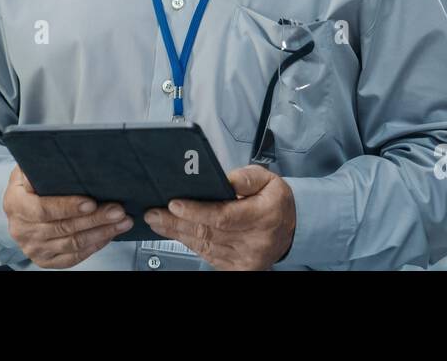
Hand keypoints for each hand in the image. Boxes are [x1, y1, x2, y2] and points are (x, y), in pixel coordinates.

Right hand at [3, 165, 132, 267]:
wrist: (19, 205)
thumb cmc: (29, 183)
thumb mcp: (29, 168)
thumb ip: (41, 165)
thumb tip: (64, 155)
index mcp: (15, 203)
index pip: (44, 209)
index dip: (68, 207)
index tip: (91, 202)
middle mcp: (21, 229)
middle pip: (63, 228)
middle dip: (95, 219)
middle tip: (117, 210)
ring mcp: (32, 247)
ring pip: (72, 244)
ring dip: (101, 233)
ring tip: (121, 221)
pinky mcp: (44, 260)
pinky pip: (73, 257)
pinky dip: (94, 246)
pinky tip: (108, 234)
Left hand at [144, 165, 294, 269]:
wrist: (292, 229)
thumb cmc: (276, 202)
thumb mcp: (268, 179)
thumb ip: (245, 177)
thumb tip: (223, 180)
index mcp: (263, 216)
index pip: (223, 216)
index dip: (195, 211)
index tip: (174, 205)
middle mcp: (255, 241)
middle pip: (208, 233)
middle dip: (176, 222)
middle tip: (154, 213)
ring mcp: (246, 259)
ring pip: (204, 246)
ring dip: (178, 234)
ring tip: (159, 222)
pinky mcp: (239, 269)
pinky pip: (209, 256)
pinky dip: (190, 244)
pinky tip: (177, 234)